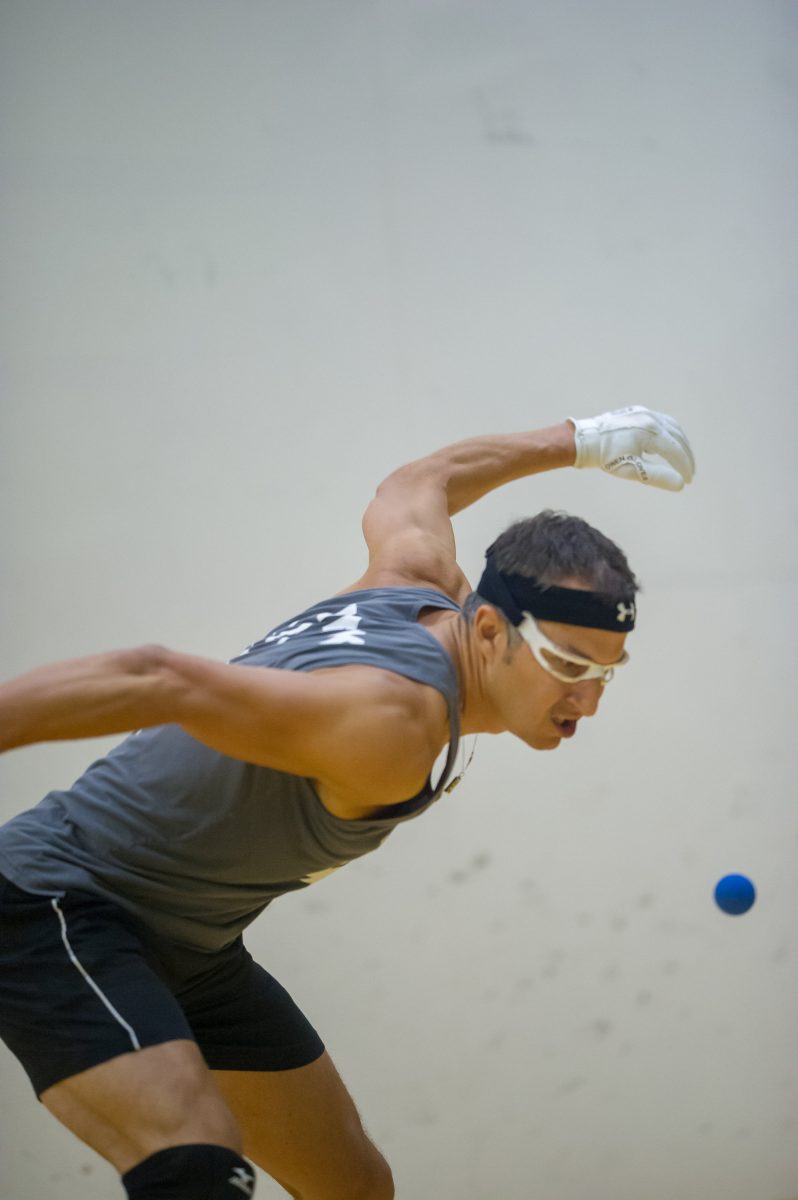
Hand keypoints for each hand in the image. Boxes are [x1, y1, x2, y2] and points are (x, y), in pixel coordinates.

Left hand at [567, 406, 694, 490]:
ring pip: (671, 427)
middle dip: (686, 456)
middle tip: (690, 472)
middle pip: (677, 438)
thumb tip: (680, 484)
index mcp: (651, 431)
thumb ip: (657, 476)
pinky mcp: (637, 412)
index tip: (688, 480)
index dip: (684, 467)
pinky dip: (670, 433)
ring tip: (682, 459)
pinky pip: (661, 421)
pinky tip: (668, 444)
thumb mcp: (632, 470)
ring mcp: (644, 412)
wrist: (585, 440)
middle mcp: (651, 418)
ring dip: (680, 443)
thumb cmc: (606, 457)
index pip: (675, 451)